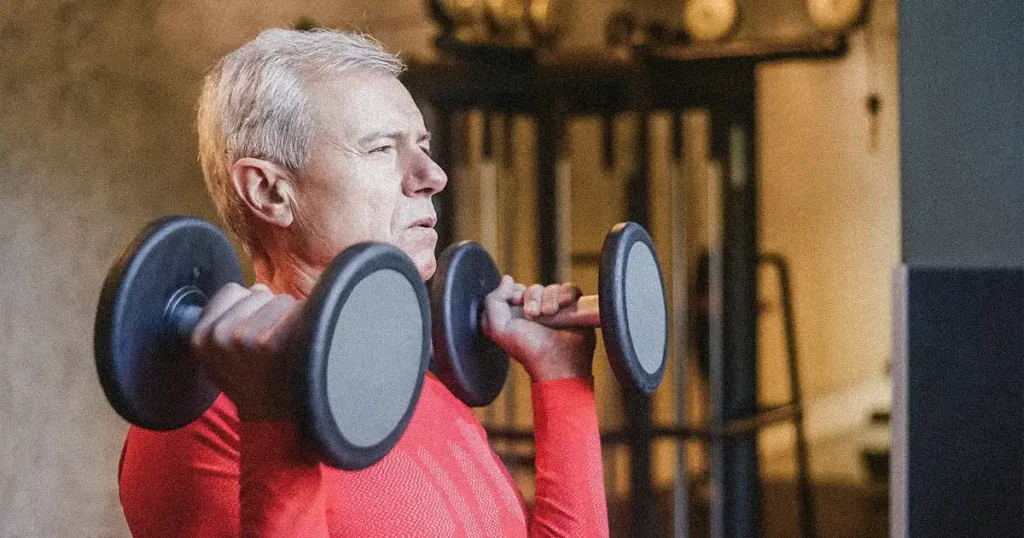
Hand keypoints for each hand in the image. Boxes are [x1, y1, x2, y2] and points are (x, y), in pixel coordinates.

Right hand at [189, 283, 302, 421]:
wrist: (272, 417)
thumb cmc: (252, 381)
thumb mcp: (222, 355)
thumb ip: (229, 318)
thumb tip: (257, 287)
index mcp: (200, 338)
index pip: (231, 291)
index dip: (249, 304)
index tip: (253, 328)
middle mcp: (218, 336)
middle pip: (258, 292)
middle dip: (269, 310)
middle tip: (271, 344)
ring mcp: (243, 338)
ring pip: (279, 299)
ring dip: (288, 316)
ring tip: (285, 346)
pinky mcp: (269, 342)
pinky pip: (296, 309)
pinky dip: (303, 322)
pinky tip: (298, 346)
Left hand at [482, 275, 595, 381]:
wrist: (559, 362)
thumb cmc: (528, 349)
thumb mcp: (499, 328)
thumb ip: (493, 301)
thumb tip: (507, 279)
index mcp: (516, 315)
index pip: (516, 289)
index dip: (516, 292)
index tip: (517, 303)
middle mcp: (536, 311)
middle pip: (533, 288)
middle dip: (533, 298)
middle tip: (534, 315)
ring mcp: (556, 309)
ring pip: (552, 288)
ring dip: (550, 299)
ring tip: (551, 314)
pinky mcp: (573, 308)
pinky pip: (570, 289)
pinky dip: (567, 294)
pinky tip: (565, 306)